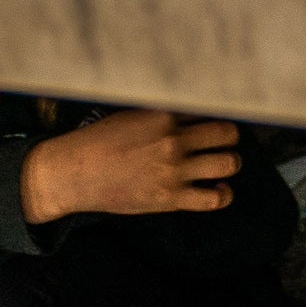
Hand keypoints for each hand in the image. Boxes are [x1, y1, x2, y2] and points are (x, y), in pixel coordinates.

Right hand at [20, 110, 240, 220]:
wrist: (74, 173)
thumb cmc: (99, 142)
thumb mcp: (130, 114)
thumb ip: (162, 111)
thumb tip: (191, 108)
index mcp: (163, 114)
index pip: (208, 107)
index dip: (215, 111)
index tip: (214, 117)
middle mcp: (173, 140)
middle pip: (226, 133)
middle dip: (229, 136)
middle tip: (223, 139)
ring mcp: (174, 170)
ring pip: (228, 163)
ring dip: (231, 162)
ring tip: (223, 162)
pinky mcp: (171, 198)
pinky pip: (214, 198)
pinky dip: (223, 194)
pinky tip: (219, 188)